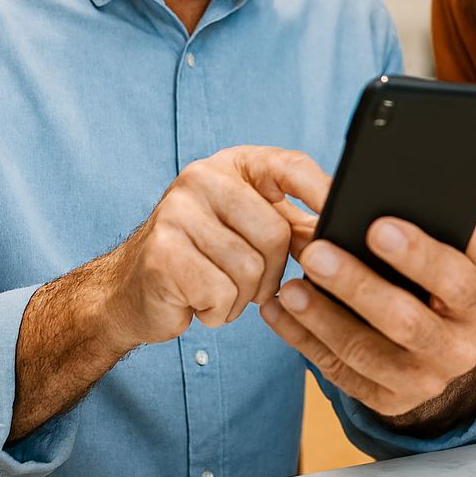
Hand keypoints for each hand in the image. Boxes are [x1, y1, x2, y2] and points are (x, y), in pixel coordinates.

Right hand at [104, 146, 329, 347]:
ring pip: (251, 269)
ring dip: (242, 297)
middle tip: (251, 284)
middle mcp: (202, 177)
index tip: (347, 216)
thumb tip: (343, 232)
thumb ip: (295, 225)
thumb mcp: (249, 229)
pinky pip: (222, 293)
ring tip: (218, 289)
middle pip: (277, 233)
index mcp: (232, 164)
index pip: (290, 166)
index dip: (323, 192)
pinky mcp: (162, 253)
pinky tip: (198, 302)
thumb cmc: (203, 258)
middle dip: (273, 273)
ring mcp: (178, 212)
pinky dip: (218, 311)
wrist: (127, 292)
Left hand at [259, 196, 475, 430]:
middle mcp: (457, 352)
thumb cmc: (454, 290)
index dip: (417, 255)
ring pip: (364, 352)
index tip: (377, 227)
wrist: (448, 351)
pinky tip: (279, 312)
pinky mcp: (385, 400)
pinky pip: (338, 372)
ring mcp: (421, 383)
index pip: (454, 280)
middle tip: (316, 253)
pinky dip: (303, 341)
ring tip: (291, 286)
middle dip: (356, 286)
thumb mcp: (472, 264)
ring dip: (322, 318)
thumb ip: (469, 236)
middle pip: (404, 321)